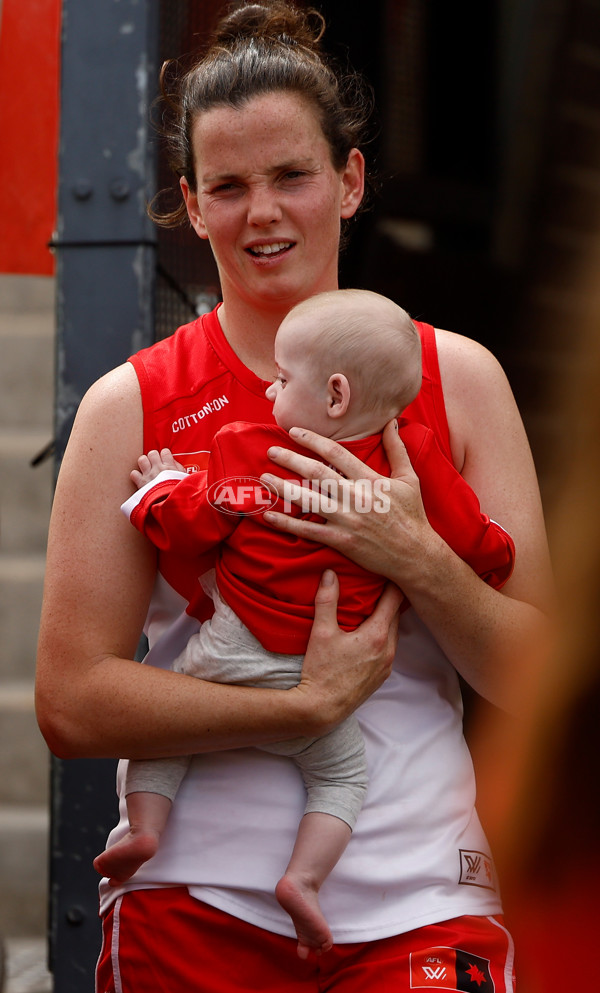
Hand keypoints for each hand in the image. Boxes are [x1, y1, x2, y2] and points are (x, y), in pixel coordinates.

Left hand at [131, 448, 185, 488]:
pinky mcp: (141, 483)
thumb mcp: (184, 478)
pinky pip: (134, 474)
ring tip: (147, 469)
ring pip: (142, 460)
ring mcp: (149, 475)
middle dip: (153, 458)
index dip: (164, 455)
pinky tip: (140, 479)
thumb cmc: (179, 492)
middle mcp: (158, 469)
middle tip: (155, 464)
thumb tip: (173, 461)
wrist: (171, 503)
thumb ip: (179, 468)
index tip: (165, 460)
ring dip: (144, 463)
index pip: (165, 452)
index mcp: (170, 467)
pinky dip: (136, 476)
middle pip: (152, 453)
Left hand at [261, 420, 435, 584]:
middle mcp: (356, 497)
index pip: (336, 453)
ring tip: (264, 478)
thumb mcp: (409, 478)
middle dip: (290, 459)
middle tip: (271, 451)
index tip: (294, 432)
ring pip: (308, 500)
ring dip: (283, 488)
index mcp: (370, 480)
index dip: (312, 440)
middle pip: (316, 473)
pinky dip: (287, 523)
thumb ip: (397, 449)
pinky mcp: (341, 541)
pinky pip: (308, 531)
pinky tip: (269, 515)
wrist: (415, 554)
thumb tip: (391, 421)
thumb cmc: (412, 515)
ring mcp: (347, 520)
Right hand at [294, 570, 403, 732]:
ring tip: (375, 603)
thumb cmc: (321, 670)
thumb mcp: (321, 632)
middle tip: (383, 580)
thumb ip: (327, 600)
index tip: (389, 568)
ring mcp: (387, 666)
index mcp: (377, 635)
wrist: (321, 709)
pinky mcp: (381, 677)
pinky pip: (388, 648)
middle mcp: (389, 650)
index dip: (392, 581)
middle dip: (391, 597)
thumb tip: (330, 573)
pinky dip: (383, 635)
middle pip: (396, 615)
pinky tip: (368, 632)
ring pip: (393, 632)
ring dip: (386, 618)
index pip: (394, 599)